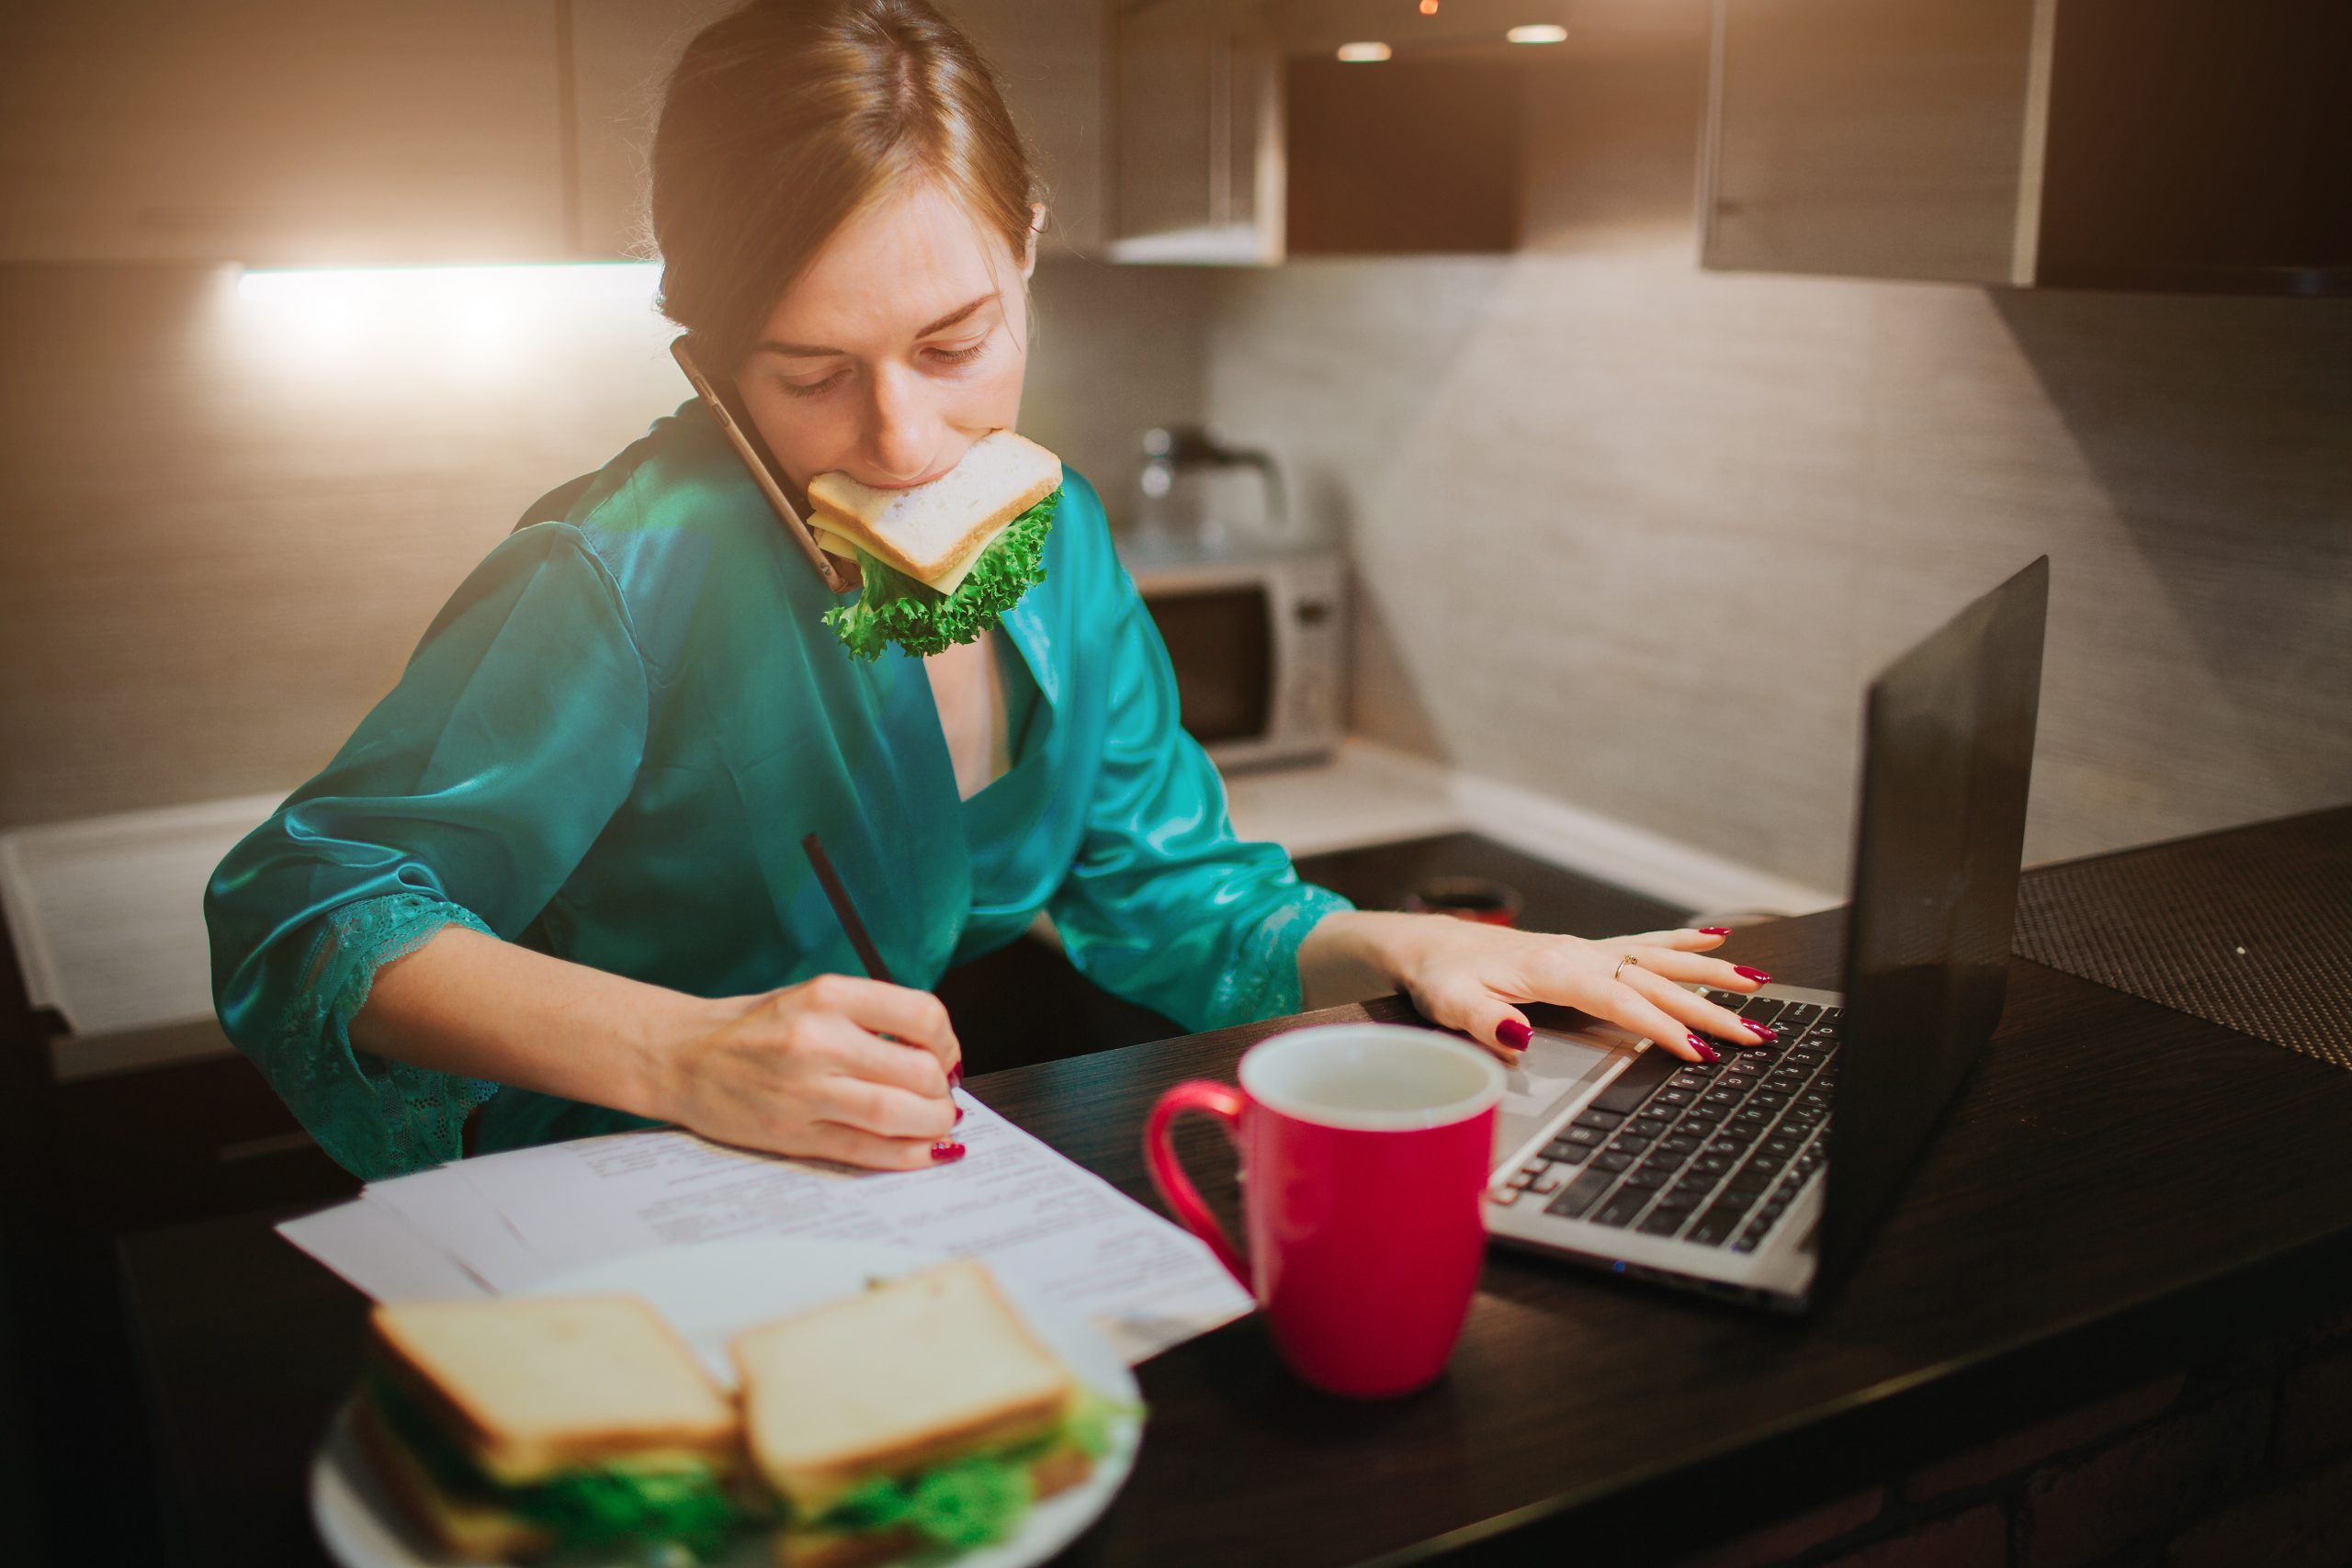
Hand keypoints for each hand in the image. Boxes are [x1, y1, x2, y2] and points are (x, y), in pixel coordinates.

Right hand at [656, 973, 962, 1168]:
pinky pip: (867, 1149)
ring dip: (934, 1124)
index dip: (948, 1041)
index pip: (921, 1015)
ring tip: (937, 1122)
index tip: (946, 1054)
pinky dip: (907, 1155)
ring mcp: (804, 1090)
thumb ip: (870, 1017)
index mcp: (827, 995)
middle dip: (943, 1089)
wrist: (681, 1057)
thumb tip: (937, 1054)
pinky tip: (925, 1151)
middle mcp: (818, 1039)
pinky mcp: (793, 1134)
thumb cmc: (752, 1028)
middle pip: (918, 1070)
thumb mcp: (812, 997)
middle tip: (942, 1094)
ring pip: (897, 1113)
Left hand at [1366, 916, 1773, 1064]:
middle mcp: (1577, 953)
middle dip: (1707, 1008)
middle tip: (1755, 1033)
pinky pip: (1643, 944)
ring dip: (1708, 973)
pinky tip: (1717, 940)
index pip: (1621, 1001)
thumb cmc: (1440, 977)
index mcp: (1553, 967)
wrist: (1430, 945)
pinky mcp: (1585, 951)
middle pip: (1653, 982)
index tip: (1698, 1052)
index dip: (1660, 1027)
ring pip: (1658, 960)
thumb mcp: (1449, 1002)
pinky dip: (1682, 943)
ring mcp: (1585, 949)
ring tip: (1758, 984)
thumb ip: (1485, 1020)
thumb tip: (1519, 1036)